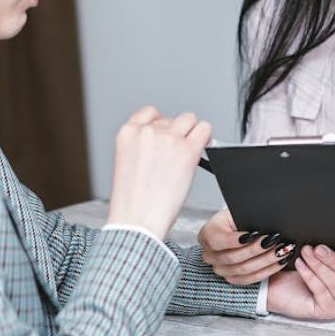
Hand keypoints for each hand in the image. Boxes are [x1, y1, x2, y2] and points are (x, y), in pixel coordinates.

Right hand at [107, 106, 211, 238]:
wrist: (137, 221)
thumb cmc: (132, 203)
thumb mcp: (127, 165)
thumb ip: (143, 148)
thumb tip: (164, 144)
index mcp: (127, 133)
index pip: (149, 113)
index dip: (162, 124)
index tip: (168, 135)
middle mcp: (147, 131)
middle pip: (173, 118)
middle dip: (178, 132)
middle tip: (178, 152)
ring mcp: (168, 138)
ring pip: (190, 119)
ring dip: (193, 133)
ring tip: (190, 152)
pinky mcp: (187, 149)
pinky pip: (205, 130)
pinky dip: (207, 137)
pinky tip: (204, 148)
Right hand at [198, 209, 289, 284]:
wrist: (238, 227)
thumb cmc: (239, 217)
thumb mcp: (240, 211)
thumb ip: (247, 216)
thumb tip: (265, 220)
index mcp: (207, 234)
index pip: (218, 240)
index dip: (237, 239)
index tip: (256, 233)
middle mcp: (210, 255)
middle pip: (233, 257)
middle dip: (257, 249)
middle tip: (276, 240)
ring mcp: (220, 269)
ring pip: (243, 270)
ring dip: (266, 260)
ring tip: (282, 250)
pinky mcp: (232, 278)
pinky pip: (250, 279)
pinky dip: (268, 270)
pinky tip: (280, 261)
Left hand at [266, 245, 334, 319]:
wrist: (282, 287)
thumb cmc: (304, 270)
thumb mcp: (323, 257)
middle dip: (334, 259)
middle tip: (318, 249)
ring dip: (319, 265)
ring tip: (306, 253)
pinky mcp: (326, 311)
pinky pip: (321, 290)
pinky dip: (310, 274)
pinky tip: (301, 264)